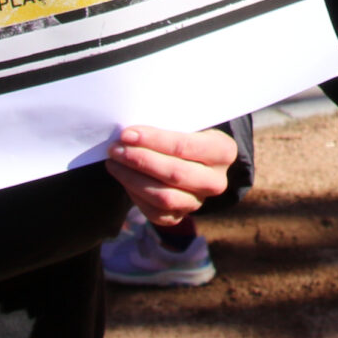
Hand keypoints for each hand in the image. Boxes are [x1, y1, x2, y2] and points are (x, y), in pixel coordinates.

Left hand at [105, 124, 239, 226]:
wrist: (194, 157)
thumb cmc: (185, 132)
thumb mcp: (186, 122)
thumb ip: (167, 123)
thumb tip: (132, 130)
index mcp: (223, 151)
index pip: (185, 147)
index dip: (153, 141)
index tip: (127, 134)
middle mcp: (215, 180)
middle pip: (175, 174)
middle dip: (140, 160)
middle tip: (115, 149)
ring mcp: (198, 201)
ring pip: (164, 197)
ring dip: (133, 179)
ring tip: (114, 163)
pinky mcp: (180, 216)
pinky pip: (155, 213)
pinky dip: (136, 195)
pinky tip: (124, 178)